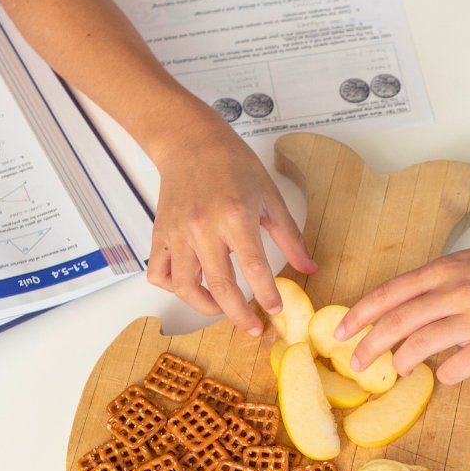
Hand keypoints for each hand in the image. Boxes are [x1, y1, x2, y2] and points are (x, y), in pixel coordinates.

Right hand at [147, 116, 315, 334]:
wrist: (191, 142)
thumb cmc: (233, 166)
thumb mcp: (270, 198)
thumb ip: (290, 238)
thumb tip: (309, 268)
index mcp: (235, 216)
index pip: (254, 268)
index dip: (266, 295)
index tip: (275, 310)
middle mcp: (203, 227)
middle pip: (220, 286)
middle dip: (239, 315)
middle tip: (253, 327)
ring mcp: (177, 233)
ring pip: (185, 287)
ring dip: (206, 307)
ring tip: (223, 310)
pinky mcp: (160, 235)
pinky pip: (160, 273)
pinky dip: (173, 287)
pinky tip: (192, 287)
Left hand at [334, 243, 469, 384]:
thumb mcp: (467, 264)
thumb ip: (435, 284)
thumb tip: (404, 311)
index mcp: (445, 271)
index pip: (390, 293)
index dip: (360, 314)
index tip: (341, 332)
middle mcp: (455, 293)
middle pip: (397, 322)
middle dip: (369, 345)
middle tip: (356, 362)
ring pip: (420, 346)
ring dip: (401, 361)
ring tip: (395, 370)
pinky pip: (456, 367)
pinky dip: (443, 374)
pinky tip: (443, 374)